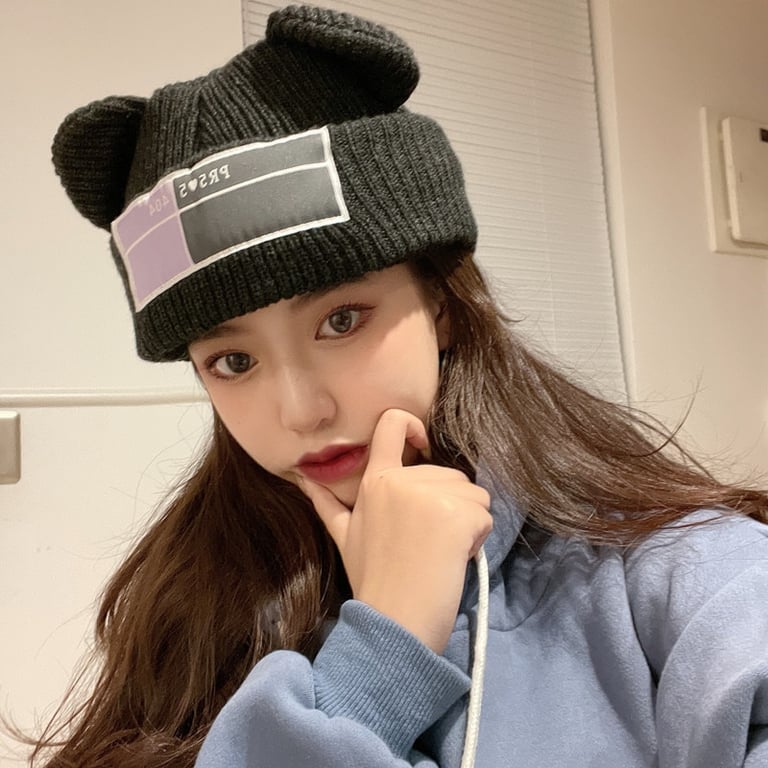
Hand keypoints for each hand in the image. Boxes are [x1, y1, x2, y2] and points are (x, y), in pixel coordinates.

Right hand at [300, 409, 491, 653]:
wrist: (394, 623)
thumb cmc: (373, 581)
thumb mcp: (344, 536)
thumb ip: (327, 503)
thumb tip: (302, 478)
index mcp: (375, 480)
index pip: (392, 424)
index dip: (413, 426)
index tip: (422, 444)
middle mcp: (402, 480)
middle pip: (449, 474)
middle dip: (450, 505)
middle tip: (428, 543)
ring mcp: (430, 495)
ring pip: (473, 494)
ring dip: (467, 521)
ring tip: (441, 552)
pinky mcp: (457, 514)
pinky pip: (484, 514)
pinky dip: (478, 536)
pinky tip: (455, 558)